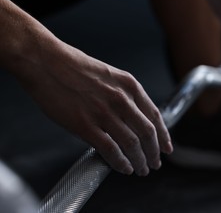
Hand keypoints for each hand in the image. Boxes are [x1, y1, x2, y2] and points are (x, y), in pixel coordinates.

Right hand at [23, 43, 172, 175]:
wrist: (45, 61)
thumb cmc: (73, 66)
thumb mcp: (109, 75)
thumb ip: (122, 95)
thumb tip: (131, 118)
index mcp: (130, 85)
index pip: (155, 115)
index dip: (163, 135)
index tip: (166, 147)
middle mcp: (122, 99)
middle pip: (148, 133)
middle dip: (154, 152)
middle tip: (155, 163)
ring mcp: (104, 113)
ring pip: (132, 144)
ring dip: (140, 161)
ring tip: (141, 170)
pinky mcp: (85, 125)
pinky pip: (110, 150)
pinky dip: (120, 163)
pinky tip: (123, 168)